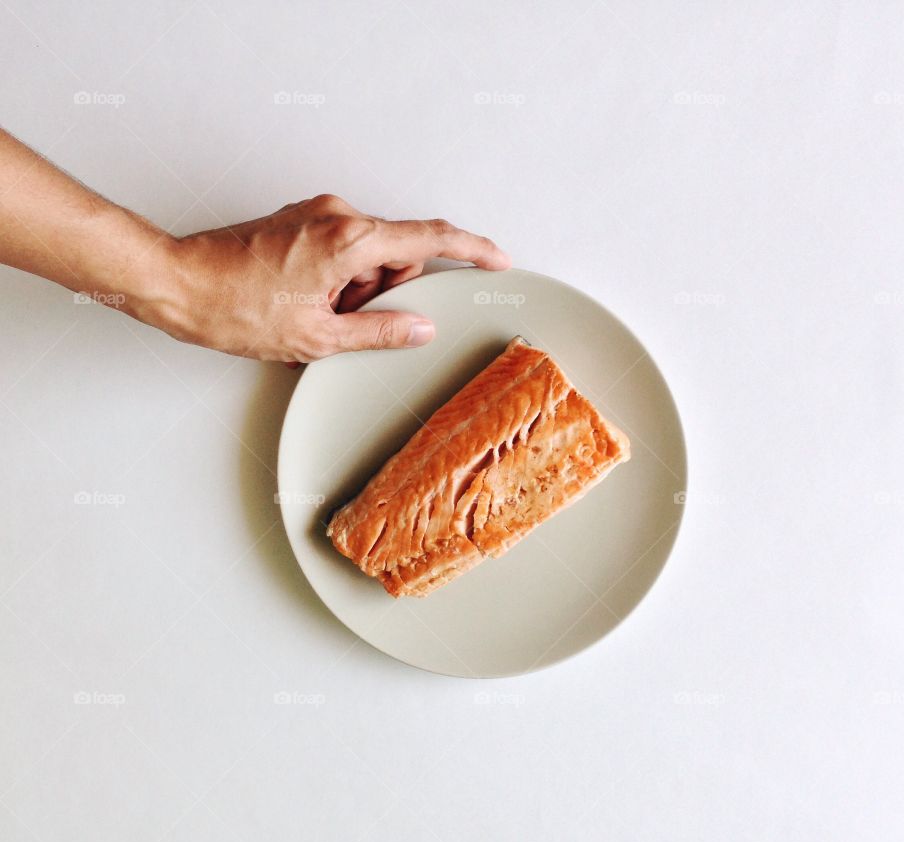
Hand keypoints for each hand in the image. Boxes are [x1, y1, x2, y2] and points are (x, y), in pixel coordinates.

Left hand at [143, 194, 509, 362]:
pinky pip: (341, 249)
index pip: (430, 237)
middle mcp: (337, 215)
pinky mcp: (300, 221)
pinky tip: (305, 304)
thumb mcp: (318, 337)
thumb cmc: (236, 308)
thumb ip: (379, 330)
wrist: (178, 284)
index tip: (496, 259)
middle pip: (396, 252)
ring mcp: (316, 214)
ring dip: (355, 290)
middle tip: (345, 321)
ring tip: (313, 316)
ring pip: (367, 255)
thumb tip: (420, 327)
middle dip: (385, 291)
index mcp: (350, 239)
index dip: (471, 249)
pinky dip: (337, 280)